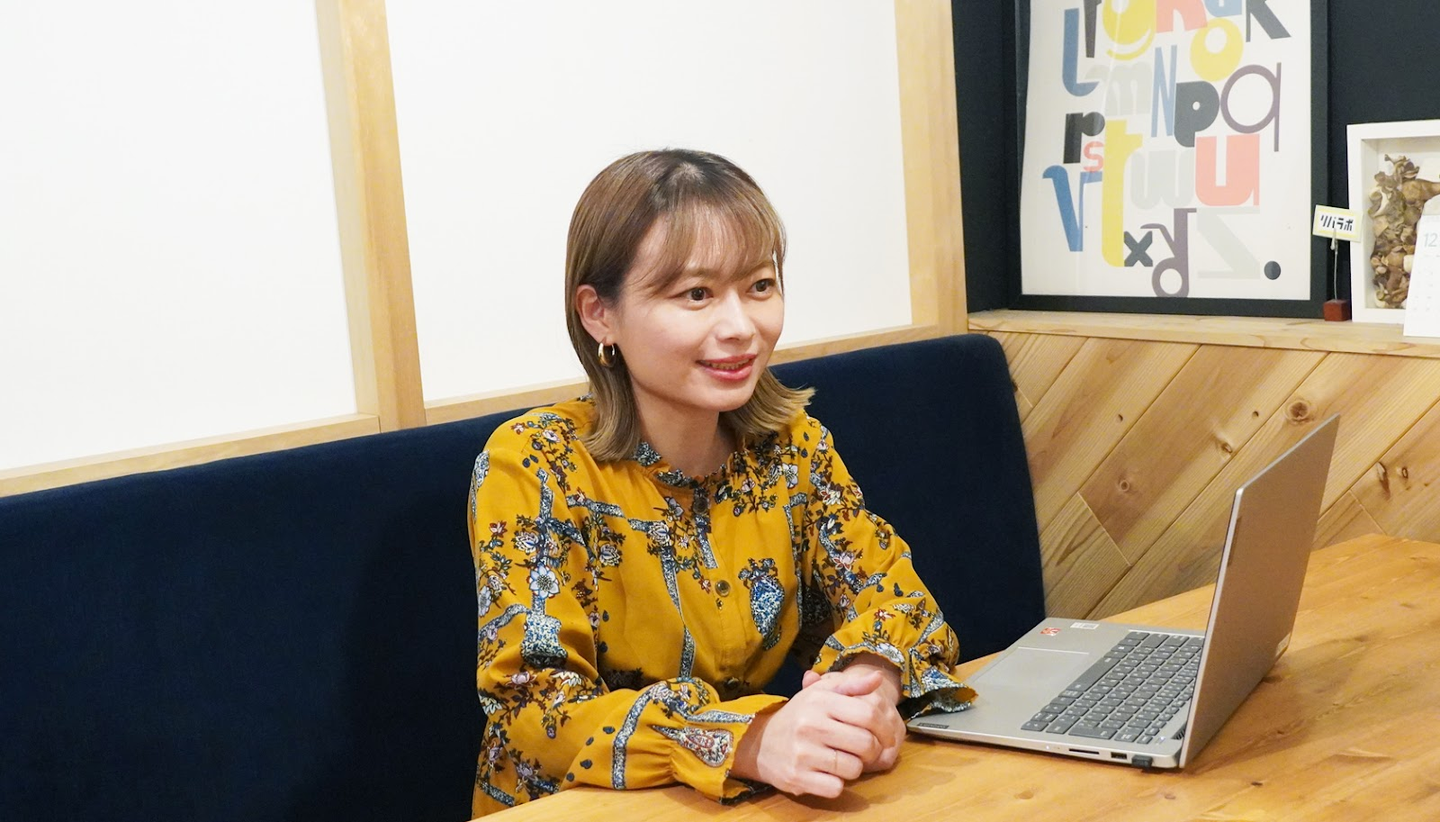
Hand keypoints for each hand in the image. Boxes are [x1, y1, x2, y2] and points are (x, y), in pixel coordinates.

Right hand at [730, 675, 892, 797]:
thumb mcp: (820, 694)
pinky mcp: (798, 778)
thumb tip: (878, 677)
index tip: (887, 736)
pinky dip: (837, 784)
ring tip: (844, 760)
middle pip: (865, 744)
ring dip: (854, 768)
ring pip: (853, 768)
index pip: (868, 714)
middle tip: (867, 751)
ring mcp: (803, 753)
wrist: (760, 743)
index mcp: (819, 701)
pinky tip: (829, 774)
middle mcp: (810, 724)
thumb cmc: (799, 716)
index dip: (885, 728)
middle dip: (872, 751)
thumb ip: (851, 686)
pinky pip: (836, 787)